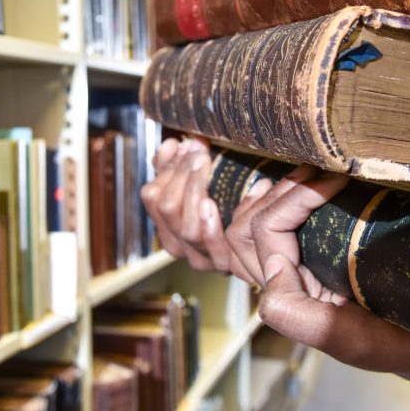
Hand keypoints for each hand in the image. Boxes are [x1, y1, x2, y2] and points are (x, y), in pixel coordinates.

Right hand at [140, 138, 233, 272]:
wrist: (256, 246)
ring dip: (195, 191)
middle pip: (168, 208)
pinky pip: (212, 246)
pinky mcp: (221, 265)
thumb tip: (170, 145)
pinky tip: (211, 203)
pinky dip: (210, 224)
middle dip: (183, 174)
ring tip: (206, 166)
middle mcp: (176, 243)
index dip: (167, 168)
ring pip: (187, 226)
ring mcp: (197, 257)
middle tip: (198, 152)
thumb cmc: (226, 209)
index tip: (184, 145)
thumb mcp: (197, 186)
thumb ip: (178, 167)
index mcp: (165, 224)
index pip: (153, 196)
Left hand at [244, 173, 409, 410]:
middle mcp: (283, 283)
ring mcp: (293, 270)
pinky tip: (299, 182)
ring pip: (250, 224)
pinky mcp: (309, 261)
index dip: (295, 197)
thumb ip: (301, 317)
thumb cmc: (401, 340)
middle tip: (319, 170)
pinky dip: (277, 201)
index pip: (266, 233)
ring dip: (274, 193)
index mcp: (287, 299)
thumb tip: (271, 275)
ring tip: (309, 171)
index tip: (336, 178)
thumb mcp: (354, 341)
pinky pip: (271, 228)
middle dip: (277, 191)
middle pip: (245, 226)